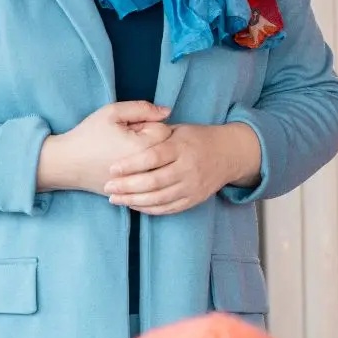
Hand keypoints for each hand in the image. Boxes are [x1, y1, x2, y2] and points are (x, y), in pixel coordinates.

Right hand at [36, 101, 170, 194]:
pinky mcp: (133, 194)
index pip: (166, 131)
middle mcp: (145, 169)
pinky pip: (149, 180)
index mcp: (142, 147)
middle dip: (151, 142)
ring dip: (149, 158)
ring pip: (159, 167)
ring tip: (127, 153)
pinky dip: (142, 172)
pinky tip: (127, 167)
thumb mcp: (112, 113)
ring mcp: (140, 185)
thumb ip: (143, 109)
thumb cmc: (88, 135)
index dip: (149, 124)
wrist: (66, 163)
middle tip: (129, 141)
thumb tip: (167, 111)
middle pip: (165, 150)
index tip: (132, 128)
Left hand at [101, 122, 261, 215]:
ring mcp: (192, 186)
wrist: (229, 154)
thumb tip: (129, 129)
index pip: (152, 157)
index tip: (112, 168)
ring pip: (159, 198)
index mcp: (181, 147)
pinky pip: (169, 208)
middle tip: (108, 187)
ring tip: (115, 199)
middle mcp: (188, 168)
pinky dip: (149, 209)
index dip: (131, 164)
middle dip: (128, 186)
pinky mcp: (194, 199)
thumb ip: (155, 131)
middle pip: (154, 181)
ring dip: (134, 201)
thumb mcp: (178, 128)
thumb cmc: (196, 138)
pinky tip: (134, 205)